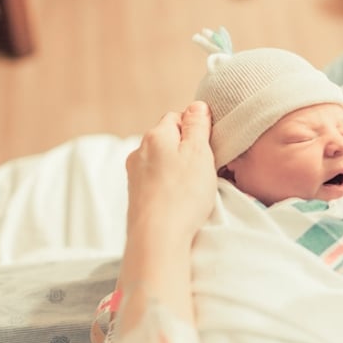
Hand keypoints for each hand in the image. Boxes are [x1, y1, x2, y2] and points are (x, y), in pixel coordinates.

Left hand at [125, 101, 216, 242]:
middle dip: (185, 149)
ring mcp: (135, 175)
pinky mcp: (136, 196)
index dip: (195, 129)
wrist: (157, 237)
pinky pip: (156, 181)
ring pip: (161, 161)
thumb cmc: (183, 194)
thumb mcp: (199, 152)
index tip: (208, 146)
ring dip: (176, 169)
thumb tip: (197, 106)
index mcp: (155, 136)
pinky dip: (168, 186)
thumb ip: (198, 126)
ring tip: (192, 188)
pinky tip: (179, 200)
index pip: (177, 118)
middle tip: (204, 168)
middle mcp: (139, 151)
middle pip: (167, 140)